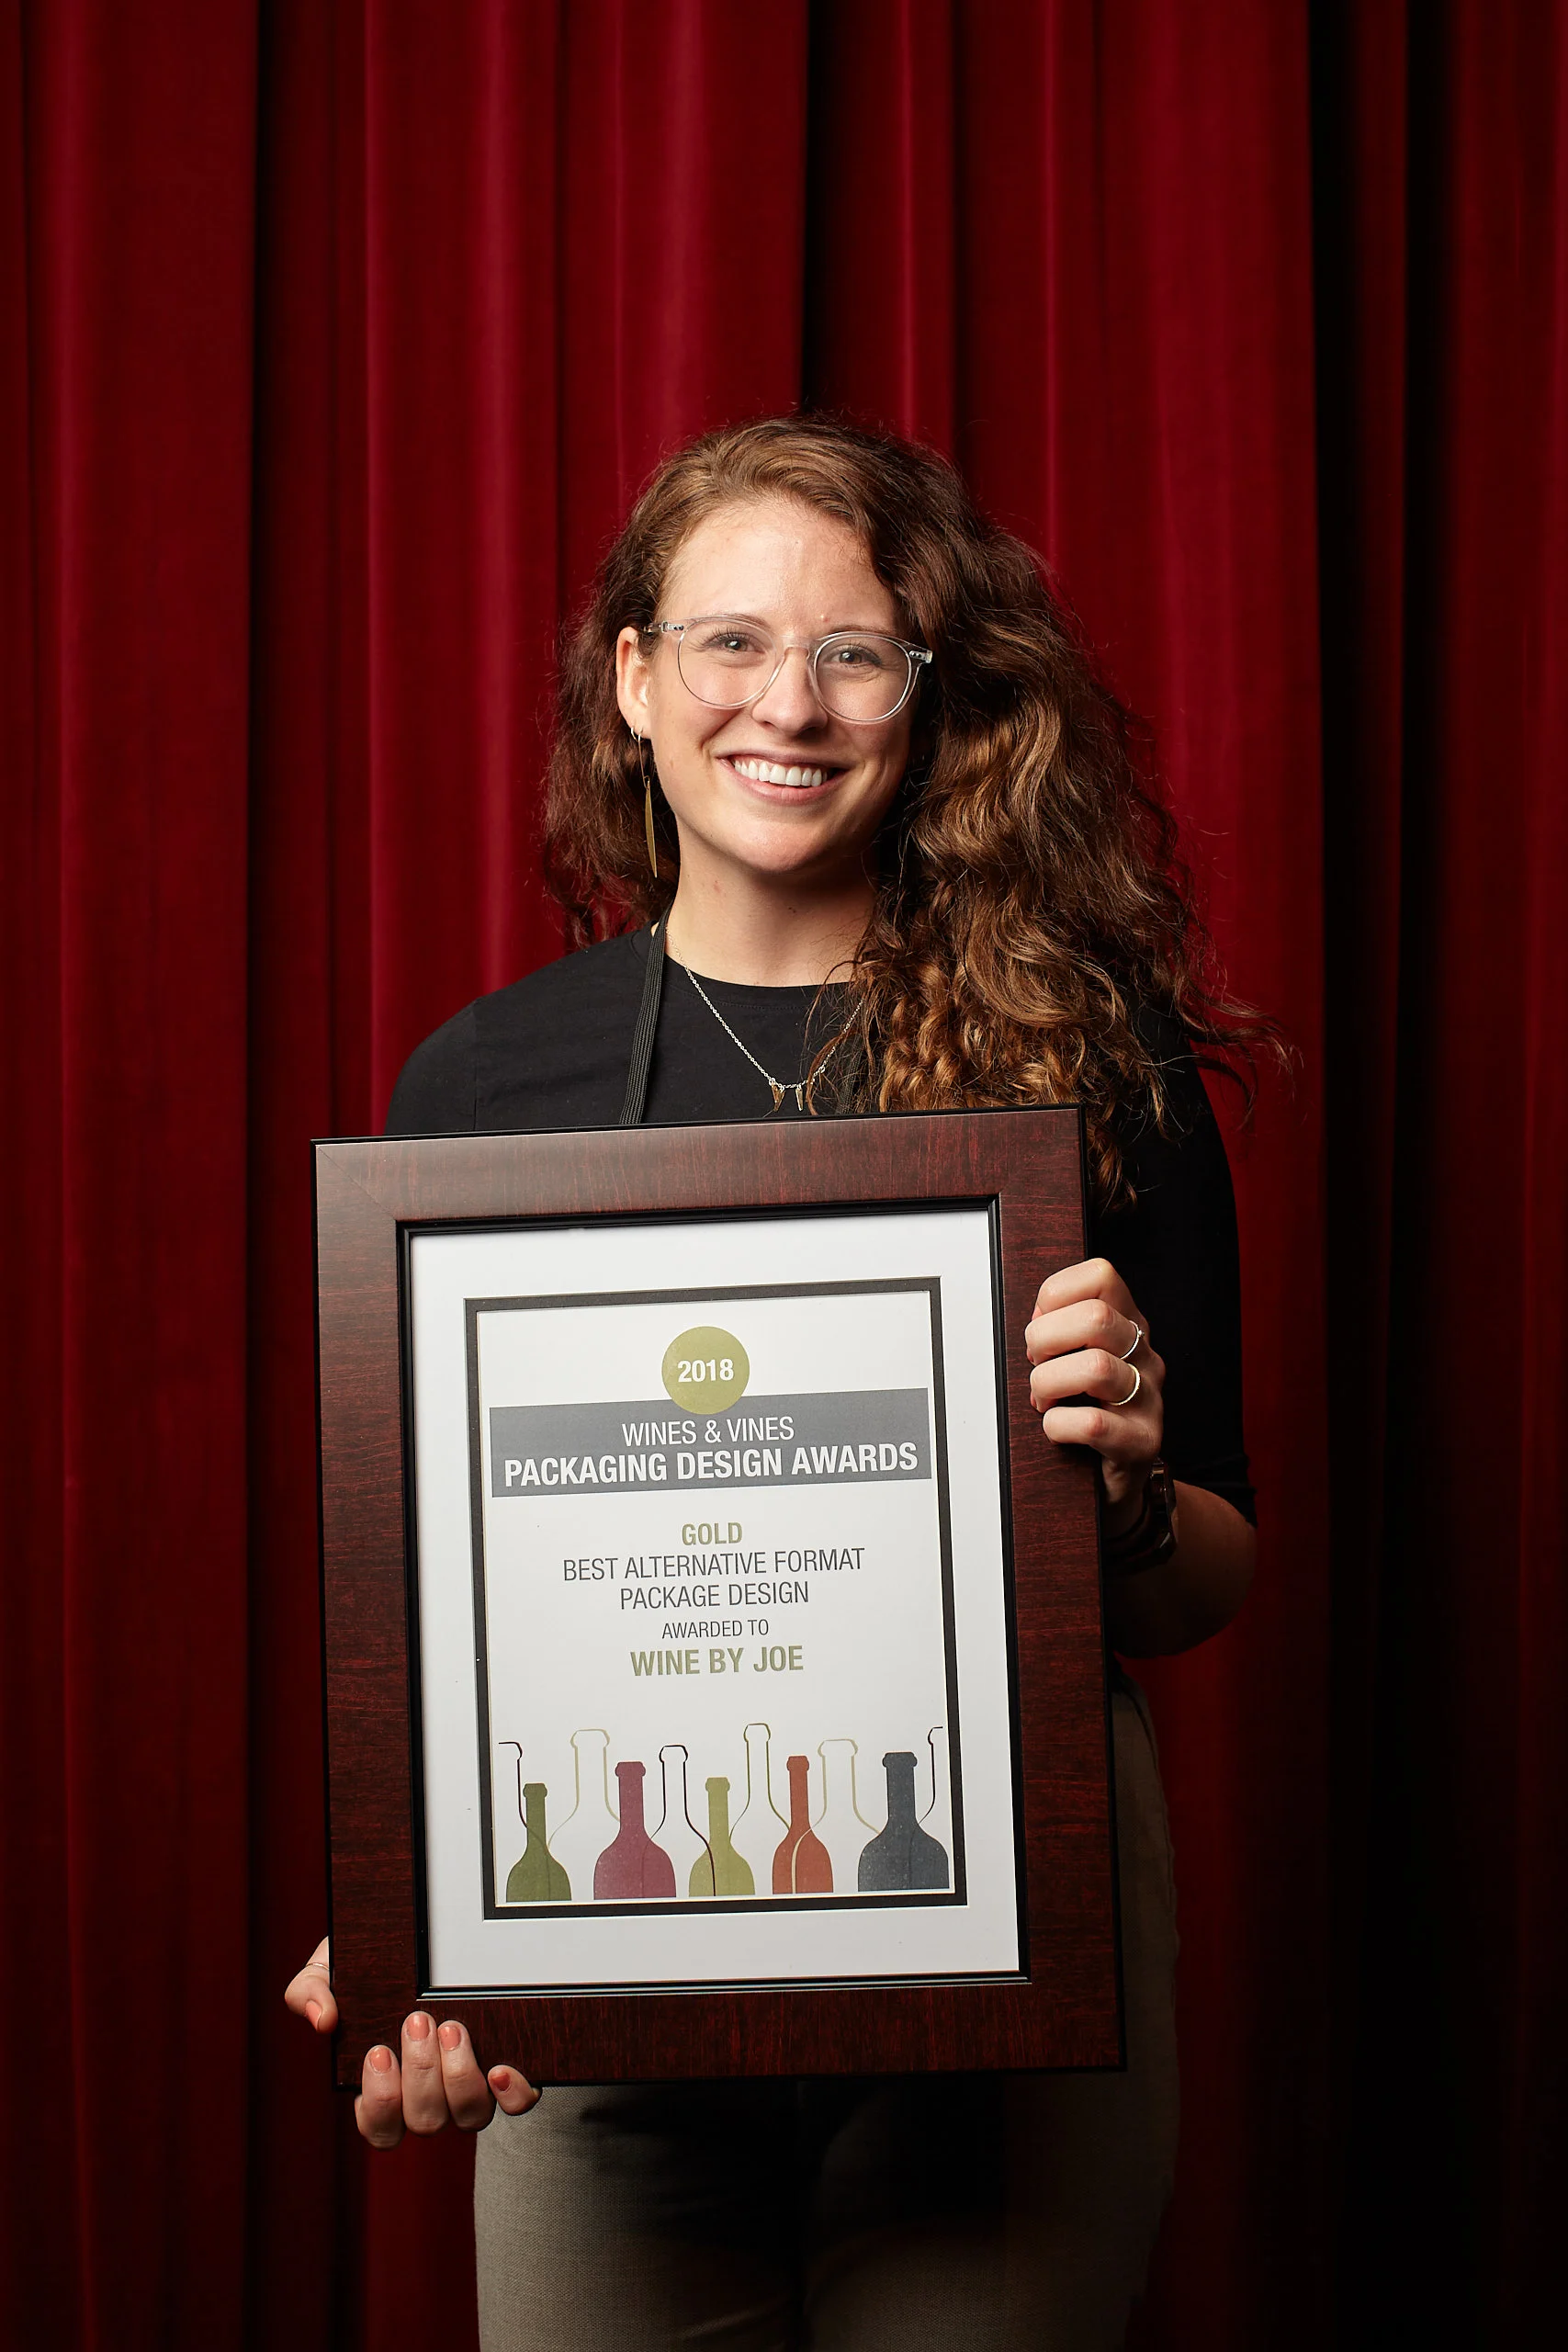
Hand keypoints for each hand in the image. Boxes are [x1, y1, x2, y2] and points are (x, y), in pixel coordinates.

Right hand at [284, 1936, 538, 2147]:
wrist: (422, 1936)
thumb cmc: (369, 1966)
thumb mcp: (329, 1968)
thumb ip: (309, 1991)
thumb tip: (322, 2020)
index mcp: (385, 2088)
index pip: (380, 2127)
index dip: (380, 2102)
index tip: (379, 2051)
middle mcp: (430, 2099)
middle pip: (425, 2120)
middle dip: (420, 2073)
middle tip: (418, 2021)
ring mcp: (470, 2090)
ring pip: (469, 2116)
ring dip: (459, 2077)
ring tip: (452, 2027)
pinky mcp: (509, 2074)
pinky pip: (518, 2103)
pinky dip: (511, 2093)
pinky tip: (500, 2067)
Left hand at [1025, 1257, 1163, 1528]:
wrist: (1116, 1479)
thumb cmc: (1088, 1411)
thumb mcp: (1078, 1359)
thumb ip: (1062, 1329)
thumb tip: (1038, 1317)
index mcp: (1129, 1325)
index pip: (1101, 1275)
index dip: (1057, 1292)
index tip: (1041, 1322)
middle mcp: (1146, 1356)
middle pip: (1096, 1318)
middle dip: (1046, 1338)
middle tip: (1035, 1363)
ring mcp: (1149, 1400)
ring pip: (1096, 1368)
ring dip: (1049, 1382)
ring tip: (1042, 1399)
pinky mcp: (1142, 1442)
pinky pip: (1094, 1424)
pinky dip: (1059, 1424)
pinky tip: (1055, 1427)